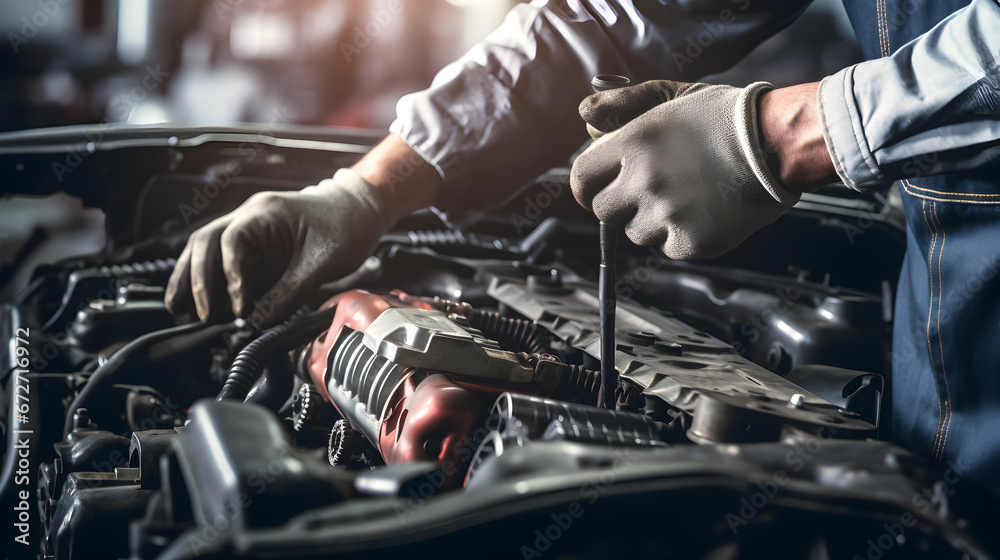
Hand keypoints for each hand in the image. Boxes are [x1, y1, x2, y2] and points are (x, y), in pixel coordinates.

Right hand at [165, 134, 441, 326]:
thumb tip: (261, 322)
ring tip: (180, 308)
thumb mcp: (323, 261)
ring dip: (191, 279)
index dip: (231, 275)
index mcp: (266, 212)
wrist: (360, 210)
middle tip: (201, 313)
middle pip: (206, 242)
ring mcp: (248, 233)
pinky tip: (199, 304)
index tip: (240, 306)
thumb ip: (291, 292)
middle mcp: (249, 218)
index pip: (233, 240)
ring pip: (205, 251)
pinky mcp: (254, 251)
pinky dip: (208, 283)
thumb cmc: (346, 225)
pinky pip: (221, 264)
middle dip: (197, 278)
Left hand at [570, 79, 830, 258]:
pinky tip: (702, 211)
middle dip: (618, 204)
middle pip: (602, 211)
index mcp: (634, 141)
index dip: (587, 185)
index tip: (597, 188)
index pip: (581, 177)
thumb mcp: (672, 96)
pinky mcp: (690, 241)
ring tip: (683, 196)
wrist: (778, 145)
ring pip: (634, 232)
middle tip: (645, 192)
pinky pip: (666, 247)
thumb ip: (624, 103)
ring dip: (650, 220)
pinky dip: (679, 235)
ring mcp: (666, 213)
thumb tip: (584, 116)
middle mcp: (644, 179)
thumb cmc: (727, 118)